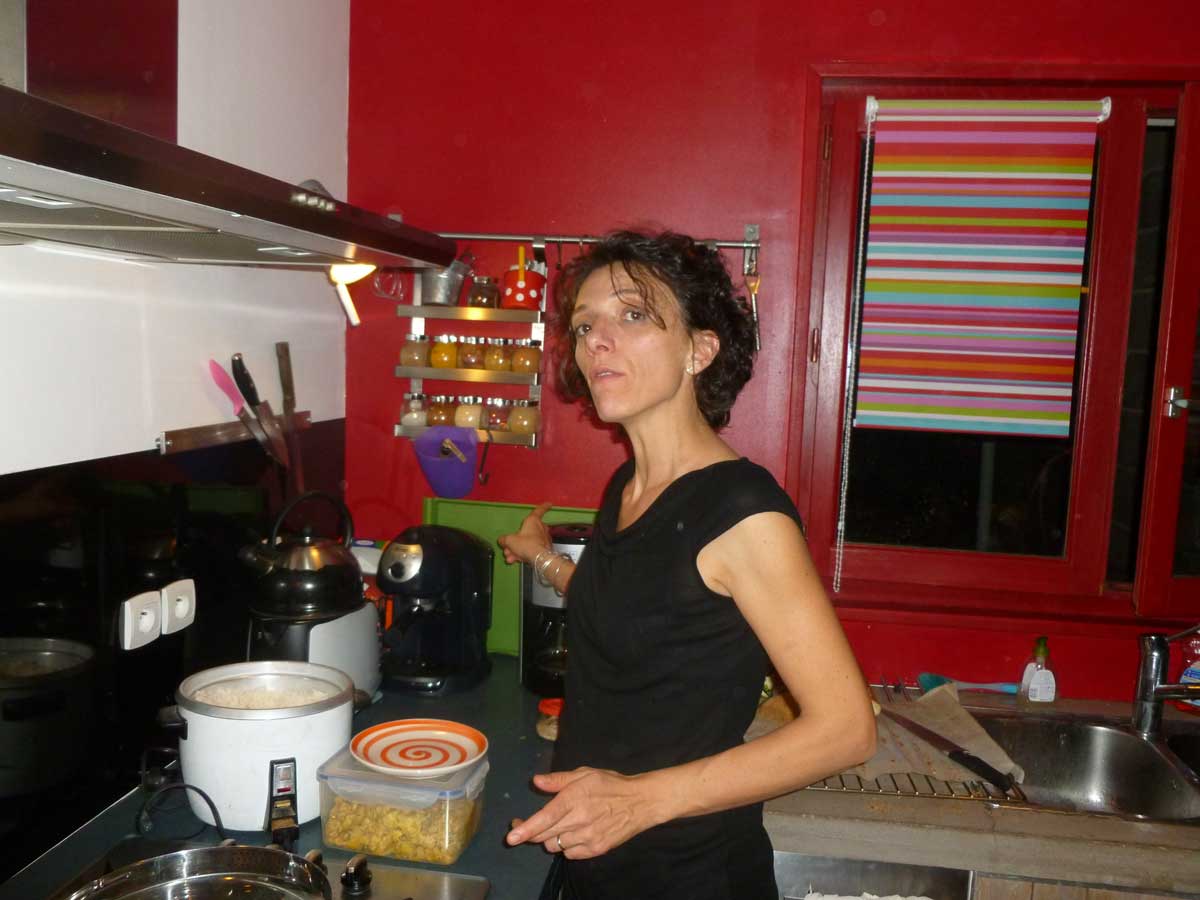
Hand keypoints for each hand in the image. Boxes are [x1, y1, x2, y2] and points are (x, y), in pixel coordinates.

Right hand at [497, 501, 553, 565]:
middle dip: (517, 541)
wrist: (539, 559)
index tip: (549, 504)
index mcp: (533, 521)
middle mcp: (541, 528)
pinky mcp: (545, 549)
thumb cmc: (526, 544)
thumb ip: (504, 539)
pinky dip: (523, 554)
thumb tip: (502, 540)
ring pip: (528, 542)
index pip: (539, 511)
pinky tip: (515, 560)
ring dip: (517, 550)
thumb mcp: (509, 541)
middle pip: (527, 532)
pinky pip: (532, 549)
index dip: (543, 507)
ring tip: (509, 557)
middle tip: (508, 548)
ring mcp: (544, 539)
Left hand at [505, 767, 660, 858]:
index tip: (511, 836)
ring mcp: (588, 838)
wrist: (640, 802)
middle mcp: (579, 821)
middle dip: (531, 832)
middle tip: (525, 824)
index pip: (545, 818)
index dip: (526, 828)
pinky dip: (566, 847)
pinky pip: (570, 854)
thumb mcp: (584, 774)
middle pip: (545, 835)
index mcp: (574, 799)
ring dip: (550, 837)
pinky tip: (572, 834)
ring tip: (559, 825)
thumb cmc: (610, 784)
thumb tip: (536, 781)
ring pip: (555, 846)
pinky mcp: (596, 850)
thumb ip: (558, 779)